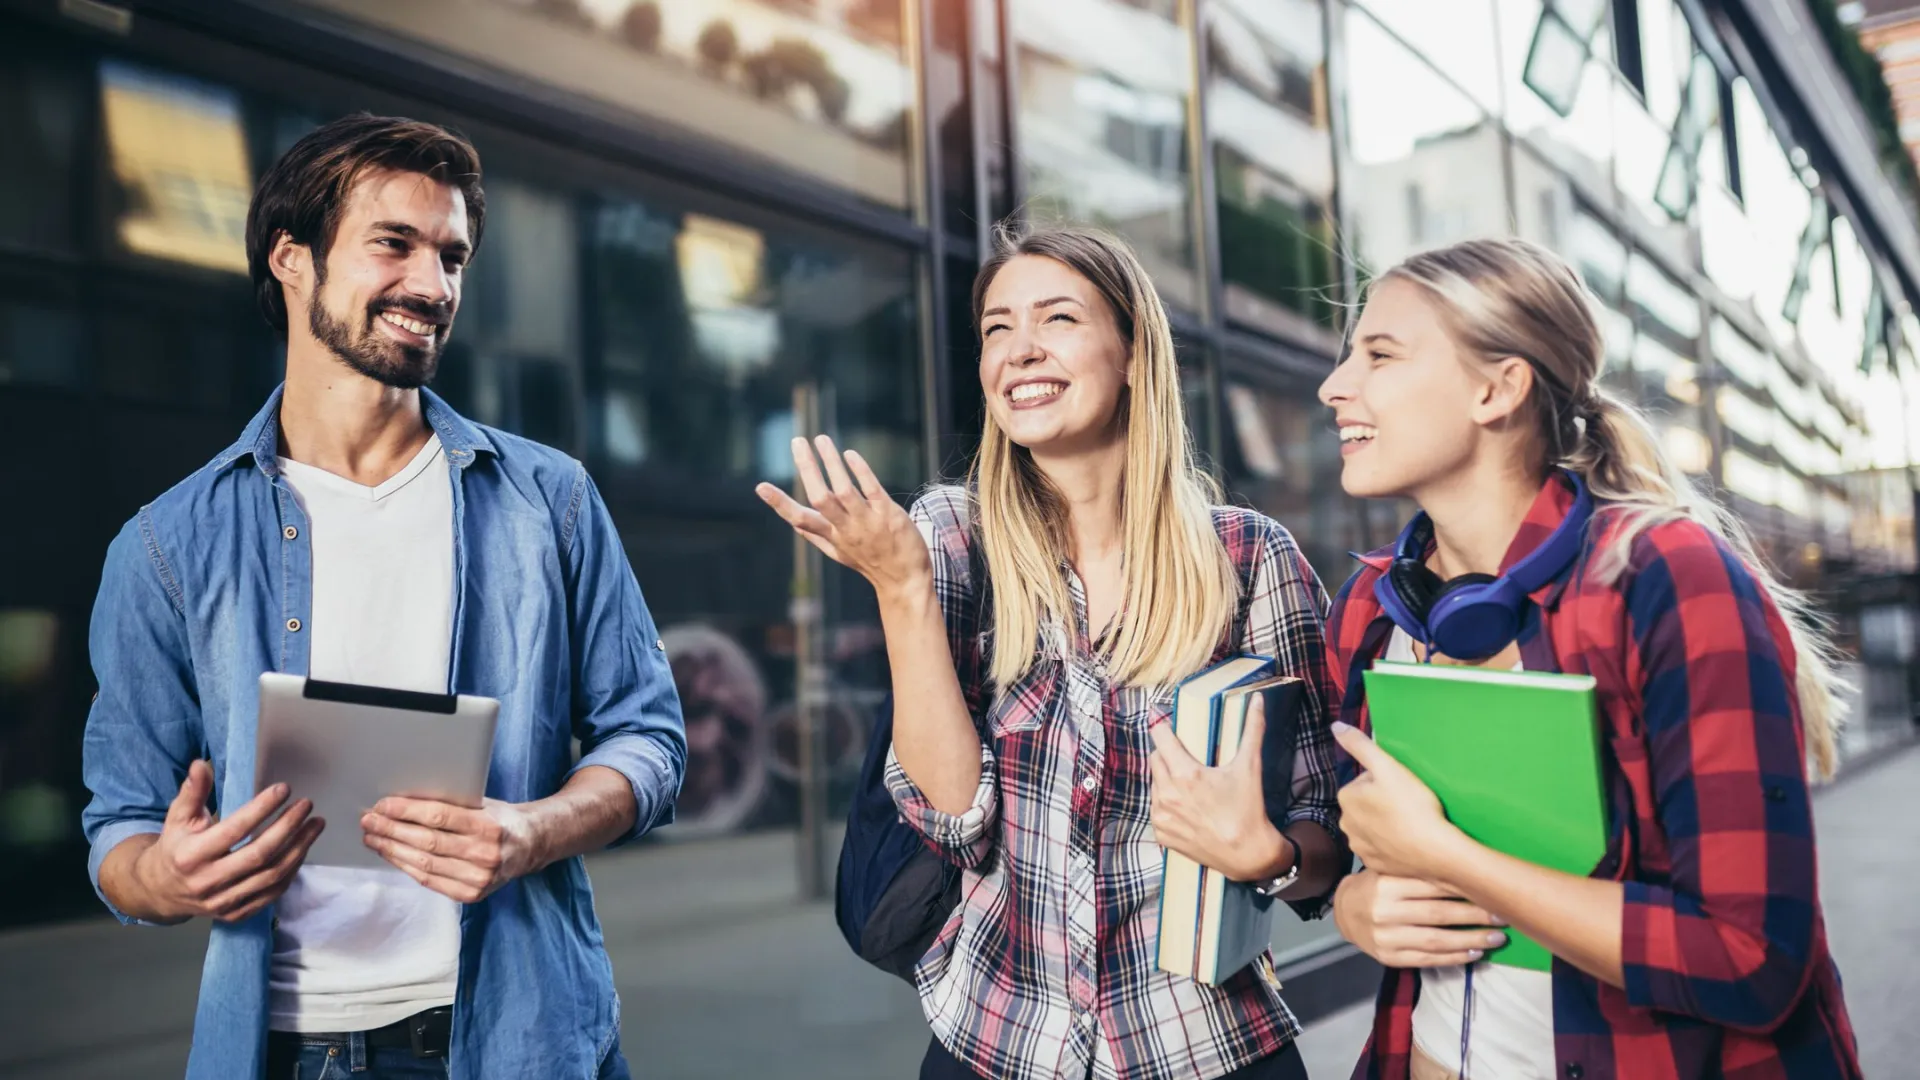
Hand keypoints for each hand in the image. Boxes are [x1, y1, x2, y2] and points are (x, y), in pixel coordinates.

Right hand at [132, 759, 325, 922]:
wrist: (160, 891)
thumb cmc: (175, 847)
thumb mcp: (177, 818)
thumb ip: (192, 792)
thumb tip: (202, 764)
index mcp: (191, 855)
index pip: (234, 830)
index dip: (261, 808)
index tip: (284, 789)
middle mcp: (207, 881)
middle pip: (259, 854)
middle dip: (289, 827)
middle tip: (307, 805)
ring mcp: (222, 901)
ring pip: (271, 876)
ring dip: (299, 848)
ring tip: (315, 824)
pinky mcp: (235, 914)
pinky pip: (272, 894)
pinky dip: (291, 871)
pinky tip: (302, 849)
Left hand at [361, 797, 541, 902]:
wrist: (529, 847)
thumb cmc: (499, 820)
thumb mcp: (482, 804)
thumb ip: (452, 804)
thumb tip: (404, 800)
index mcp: (489, 826)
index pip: (439, 817)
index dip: (406, 811)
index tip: (382, 805)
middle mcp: (485, 854)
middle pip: (427, 841)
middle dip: (392, 830)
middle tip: (369, 821)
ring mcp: (478, 878)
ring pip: (424, 863)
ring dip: (393, 850)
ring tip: (373, 838)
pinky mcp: (471, 894)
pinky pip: (429, 880)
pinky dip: (406, 867)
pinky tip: (392, 855)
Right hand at [754, 435, 931, 598]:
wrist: (906, 581)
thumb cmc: (872, 563)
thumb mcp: (841, 554)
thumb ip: (817, 536)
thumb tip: (794, 524)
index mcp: (832, 536)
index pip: (800, 520)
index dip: (780, 504)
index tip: (760, 487)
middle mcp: (846, 528)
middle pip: (819, 498)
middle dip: (807, 468)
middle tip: (797, 441)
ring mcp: (867, 521)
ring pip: (843, 490)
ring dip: (831, 463)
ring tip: (821, 439)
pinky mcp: (888, 515)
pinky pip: (871, 490)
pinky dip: (859, 471)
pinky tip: (849, 455)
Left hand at [1148, 693, 1285, 881]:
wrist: (1247, 854)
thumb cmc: (1248, 809)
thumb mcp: (1249, 767)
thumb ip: (1252, 729)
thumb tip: (1257, 699)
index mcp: (1185, 774)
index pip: (1159, 737)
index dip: (1162, 727)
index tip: (1166, 723)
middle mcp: (1167, 794)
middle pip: (1155, 758)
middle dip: (1168, 754)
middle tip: (1188, 758)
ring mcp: (1161, 815)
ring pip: (1155, 782)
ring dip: (1166, 778)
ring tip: (1190, 783)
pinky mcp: (1161, 833)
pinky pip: (1156, 806)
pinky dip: (1166, 801)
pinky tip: (1186, 805)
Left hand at [1332, 721, 1460, 880]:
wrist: (1435, 850)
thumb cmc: (1412, 804)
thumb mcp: (1387, 766)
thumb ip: (1360, 745)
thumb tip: (1335, 726)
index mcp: (1346, 797)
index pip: (1366, 780)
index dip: (1387, 780)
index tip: (1403, 787)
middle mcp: (1345, 823)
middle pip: (1367, 804)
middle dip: (1383, 802)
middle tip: (1409, 804)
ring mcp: (1359, 847)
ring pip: (1373, 826)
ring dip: (1386, 823)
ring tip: (1410, 822)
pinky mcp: (1373, 865)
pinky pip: (1380, 848)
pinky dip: (1391, 844)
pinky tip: (1407, 841)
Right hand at [1333, 869, 1507, 967]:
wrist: (1345, 913)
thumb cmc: (1376, 885)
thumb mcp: (1389, 869)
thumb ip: (1417, 869)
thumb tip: (1465, 866)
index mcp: (1385, 883)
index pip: (1431, 886)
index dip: (1463, 888)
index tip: (1491, 890)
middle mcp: (1384, 911)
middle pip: (1438, 914)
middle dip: (1474, 915)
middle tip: (1502, 915)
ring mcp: (1386, 937)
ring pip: (1436, 940)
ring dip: (1470, 940)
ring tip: (1496, 939)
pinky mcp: (1388, 957)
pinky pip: (1426, 959)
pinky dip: (1453, 958)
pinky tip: (1474, 954)